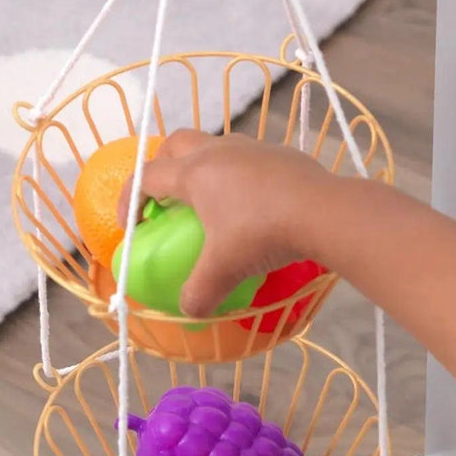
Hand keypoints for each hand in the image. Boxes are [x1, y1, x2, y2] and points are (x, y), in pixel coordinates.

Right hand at [117, 129, 331, 317]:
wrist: (323, 211)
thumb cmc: (263, 233)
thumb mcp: (226, 269)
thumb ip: (200, 291)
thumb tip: (189, 311)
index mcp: (195, 173)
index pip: (147, 175)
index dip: (131, 197)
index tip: (131, 223)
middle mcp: (219, 151)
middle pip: (177, 144)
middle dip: (163, 165)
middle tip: (165, 196)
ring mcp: (253, 148)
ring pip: (216, 145)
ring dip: (205, 166)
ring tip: (211, 200)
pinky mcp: (282, 154)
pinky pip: (250, 158)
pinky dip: (241, 175)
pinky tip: (255, 203)